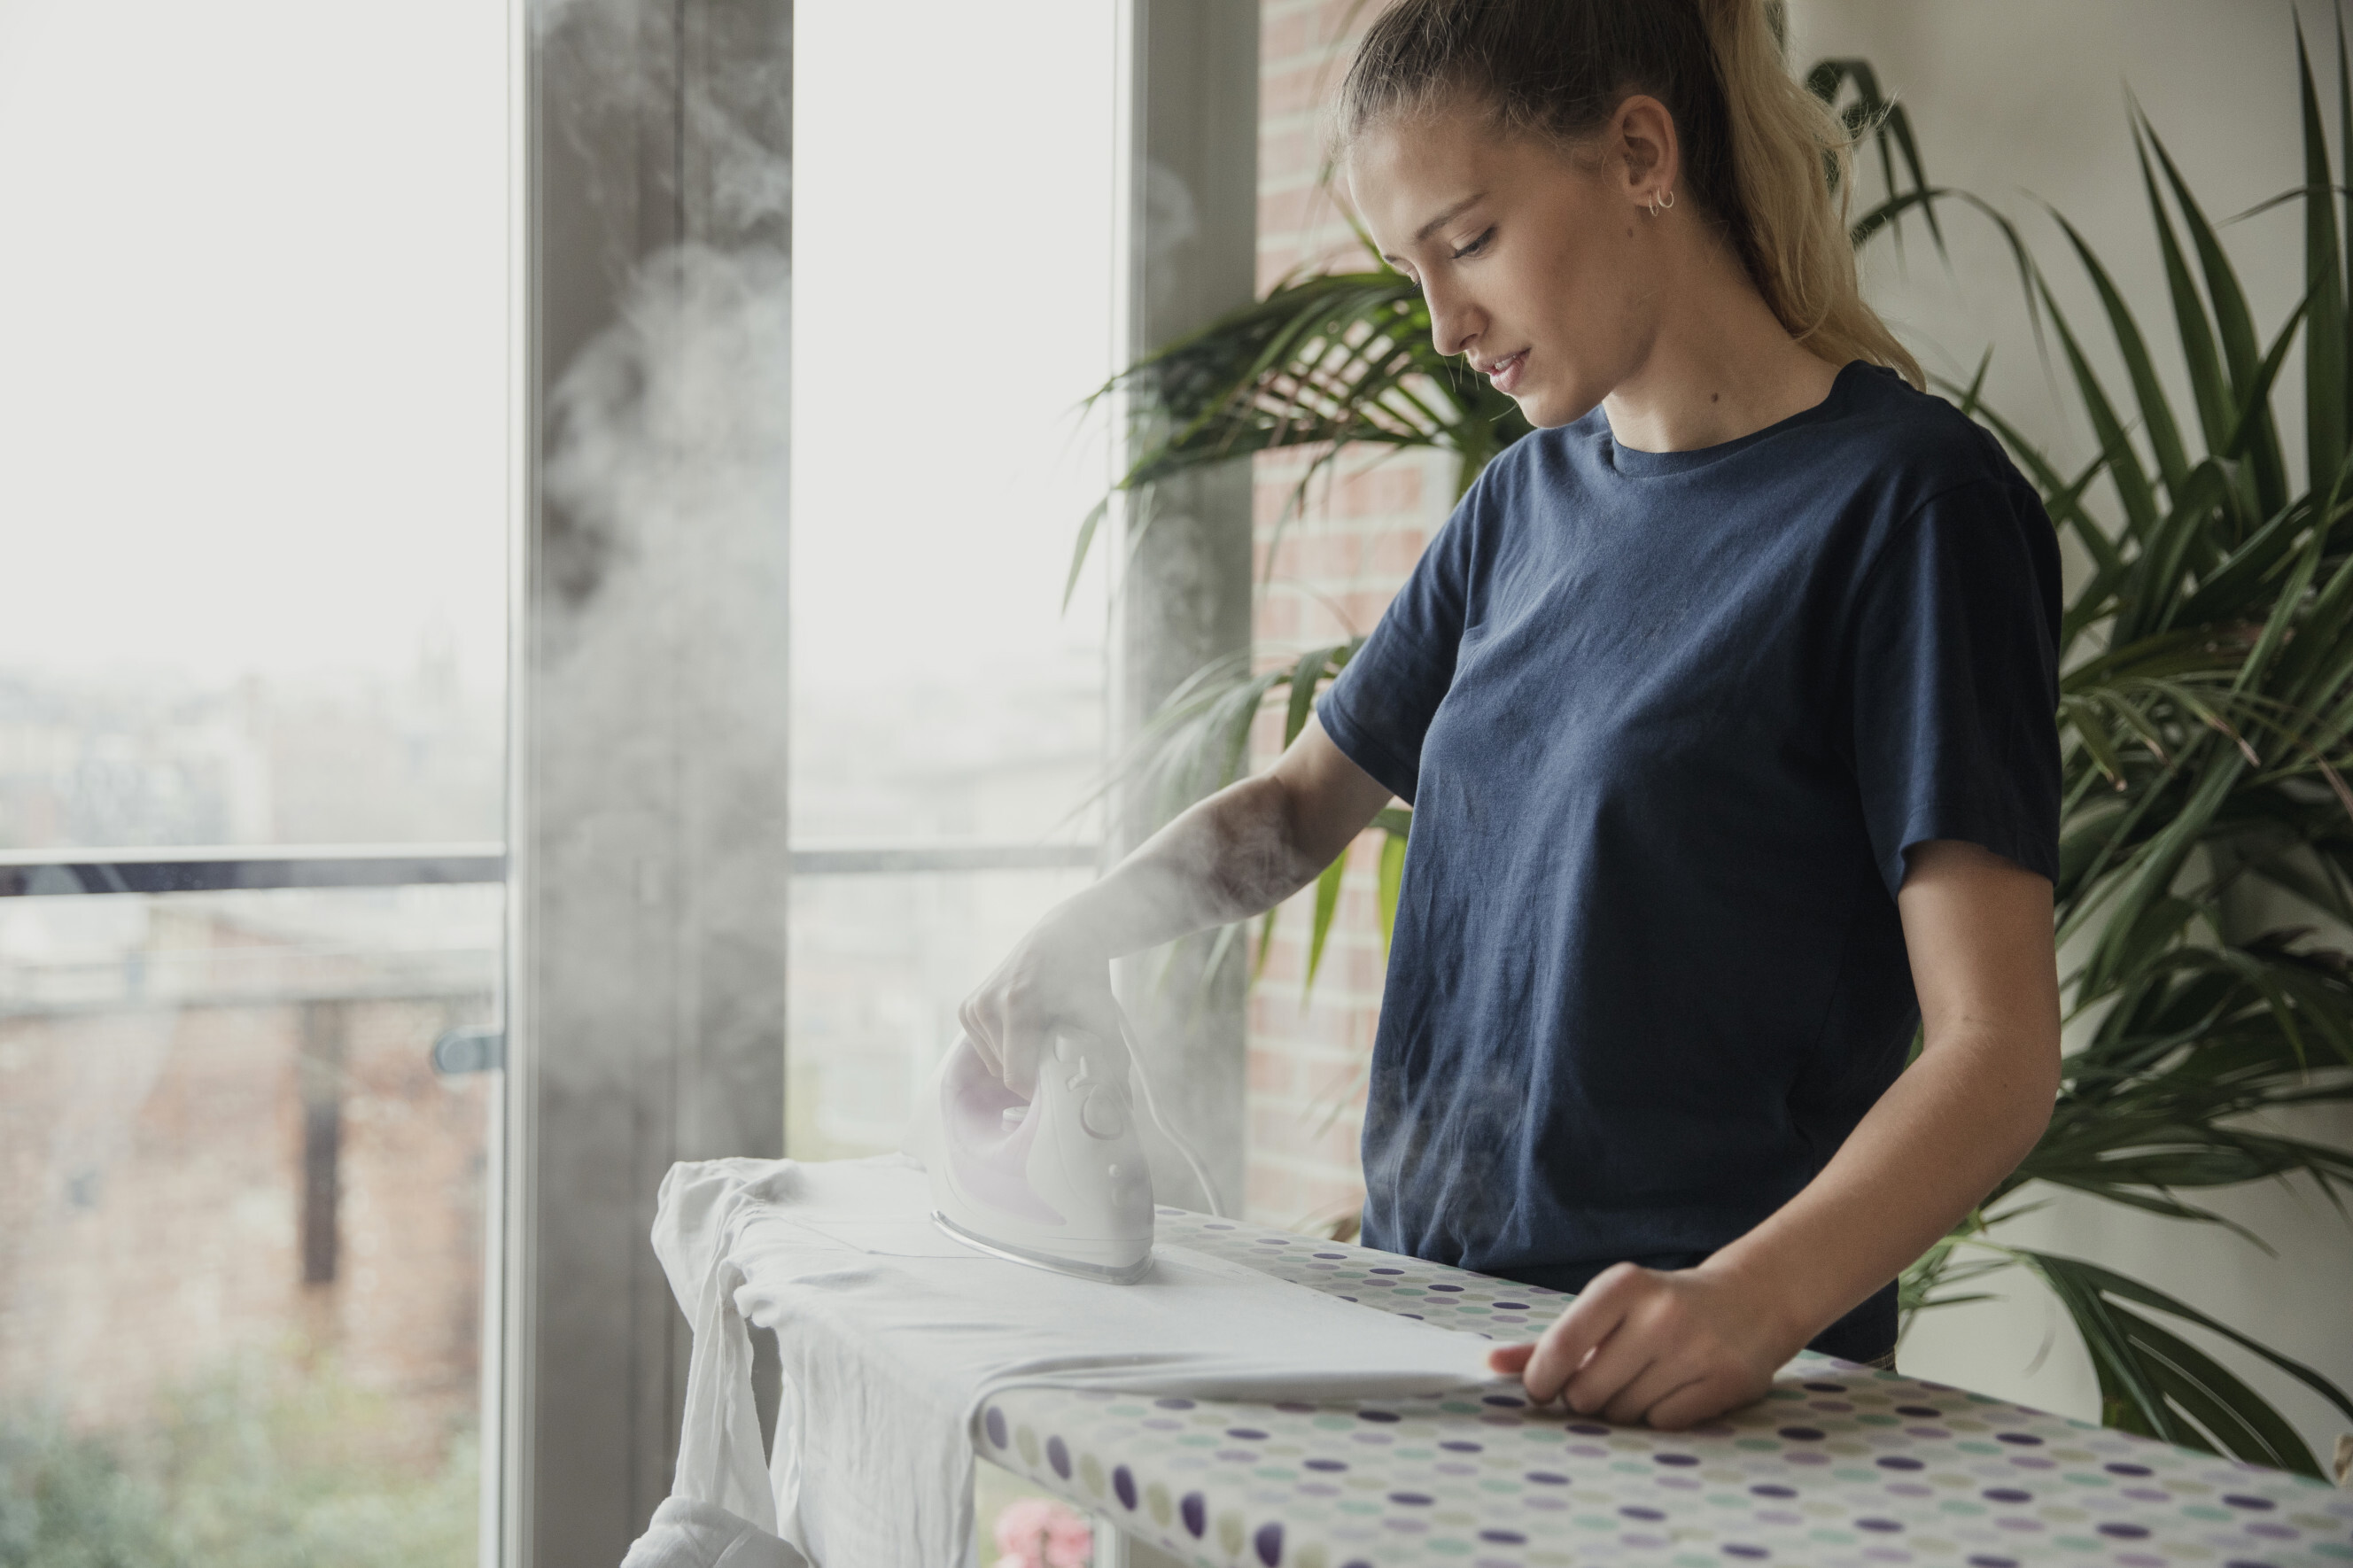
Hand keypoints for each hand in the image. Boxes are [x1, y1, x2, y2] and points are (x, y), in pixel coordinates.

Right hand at [957, 909, 1125, 1096]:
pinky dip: (1004, 1047)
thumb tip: (1121, 1106)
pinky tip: (1024, 1027)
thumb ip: (1110, 1061)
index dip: (1040, 1089)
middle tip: (1056, 1053)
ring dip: (1018, 1059)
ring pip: (994, 1062)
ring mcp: (974, 1004)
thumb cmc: (1084, 976)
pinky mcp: (967, 1006)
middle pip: (1005, 1072)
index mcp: (1018, 1005)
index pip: (1016, 1077)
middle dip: (1031, 1071)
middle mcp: (989, 1003)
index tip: (1060, 1082)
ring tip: (1041, 1034)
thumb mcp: (1101, 1015)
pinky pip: (984, 1048)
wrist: (1063, 936)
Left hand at [1484, 1261, 1801, 1428]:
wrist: (1751, 1300)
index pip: (1560, 1346)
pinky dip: (1659, 1418)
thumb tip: (1489, 1364)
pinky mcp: (1728, 1381)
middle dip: (1585, 1398)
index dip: (1541, 1380)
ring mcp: (1697, 1348)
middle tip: (1604, 1382)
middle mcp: (1661, 1313)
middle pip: (1588, 1392)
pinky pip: (1664, 1425)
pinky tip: (1673, 1392)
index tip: (1541, 1390)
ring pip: (1624, 1414)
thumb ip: (1550, 1339)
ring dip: (1622, 1410)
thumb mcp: (1606, 1309)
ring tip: (1643, 1382)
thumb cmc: (1659, 1308)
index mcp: (1623, 1286)